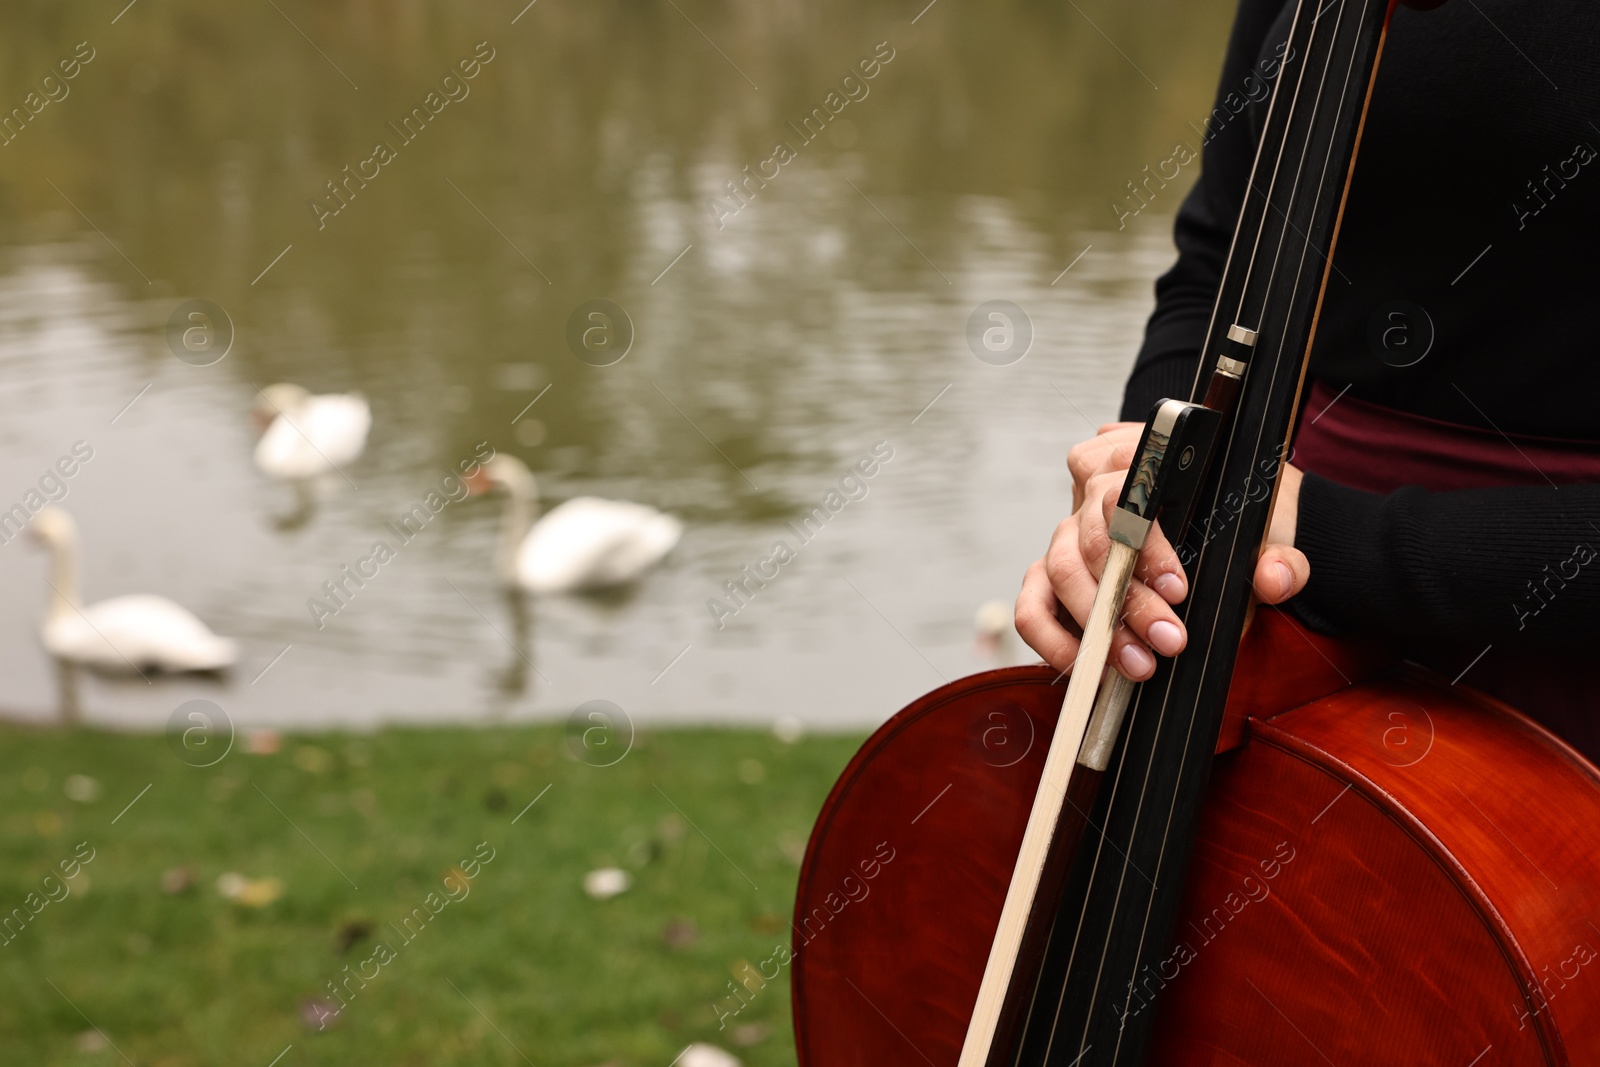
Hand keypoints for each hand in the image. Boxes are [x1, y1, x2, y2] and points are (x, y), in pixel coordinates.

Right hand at [1015, 422, 1308, 680]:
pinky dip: (1054, 640)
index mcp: (1146, 462)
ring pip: (1057, 569)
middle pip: (1089, 536)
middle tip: (1170, 641)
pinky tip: (1094, 668)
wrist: (1238, 541)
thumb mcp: (1273, 536)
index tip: (1178, 588)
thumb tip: (1274, 578)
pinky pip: (1032, 605)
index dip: (1144, 543)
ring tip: (1140, 664)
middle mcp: (1097, 490)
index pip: (1124, 490)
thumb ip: (1281, 557)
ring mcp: (1069, 532)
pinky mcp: (1052, 575)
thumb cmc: (1245, 526)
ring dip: (1096, 624)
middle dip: (1127, 599)